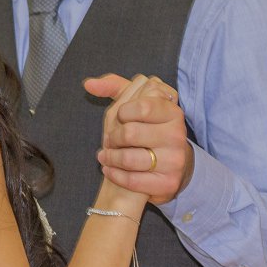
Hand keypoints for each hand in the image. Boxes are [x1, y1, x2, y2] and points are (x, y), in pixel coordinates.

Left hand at [84, 73, 193, 205]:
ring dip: (110, 157)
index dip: (123, 113)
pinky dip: (114, 175)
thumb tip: (88, 84)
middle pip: (129, 133)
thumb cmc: (145, 127)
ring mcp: (175, 160)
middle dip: (112, 137)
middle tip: (110, 140)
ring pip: (128, 158)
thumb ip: (113, 86)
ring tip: (106, 155)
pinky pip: (132, 180)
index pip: (141, 107)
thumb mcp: (134, 102)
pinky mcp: (168, 183)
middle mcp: (177, 135)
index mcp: (171, 112)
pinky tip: (109, 169)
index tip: (121, 118)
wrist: (169, 163)